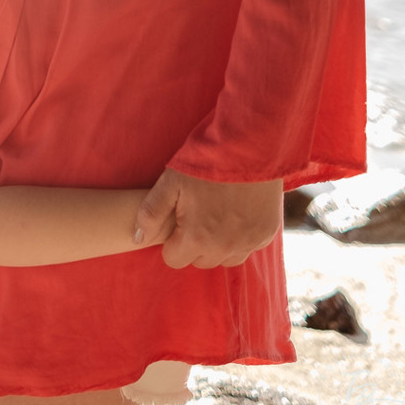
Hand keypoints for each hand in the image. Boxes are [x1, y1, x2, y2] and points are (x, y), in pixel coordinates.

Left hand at [133, 168, 282, 268]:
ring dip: (219, 245)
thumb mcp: (170, 181)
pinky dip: (241, 236)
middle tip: (197, 213)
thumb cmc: (206, 161)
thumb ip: (151, 213)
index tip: (178, 220)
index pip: (174, 260)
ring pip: (226, 258)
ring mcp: (249, 242)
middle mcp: (224, 248)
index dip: (172, 241)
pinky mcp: (267, 233)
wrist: (248, 144)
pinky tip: (238, 211)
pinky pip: (248, 246)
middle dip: (194, 244)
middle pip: (200, 261)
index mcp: (197, 239)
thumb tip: (138, 238)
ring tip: (217, 214)